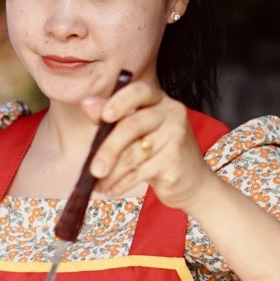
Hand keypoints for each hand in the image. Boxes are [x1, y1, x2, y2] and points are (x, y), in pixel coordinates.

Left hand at [82, 80, 212, 211]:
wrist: (192, 181)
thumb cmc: (157, 153)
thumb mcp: (135, 132)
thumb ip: (112, 117)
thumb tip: (87, 103)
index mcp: (158, 100)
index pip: (139, 91)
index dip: (119, 101)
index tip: (104, 117)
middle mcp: (170, 113)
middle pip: (131, 126)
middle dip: (107, 150)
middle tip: (93, 170)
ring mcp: (176, 136)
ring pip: (133, 154)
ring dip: (111, 173)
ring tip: (99, 184)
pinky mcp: (175, 160)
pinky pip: (140, 172)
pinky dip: (122, 183)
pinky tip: (112, 189)